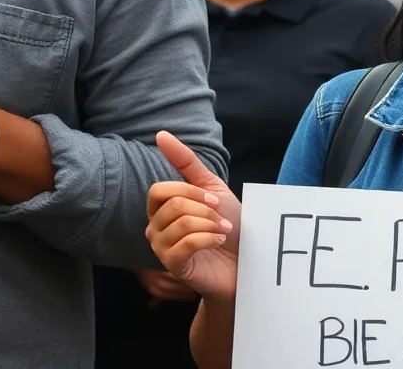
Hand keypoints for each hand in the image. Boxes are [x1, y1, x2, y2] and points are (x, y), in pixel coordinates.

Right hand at [146, 131, 240, 301]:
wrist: (247, 258)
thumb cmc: (229, 222)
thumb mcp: (211, 186)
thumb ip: (185, 162)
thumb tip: (161, 134)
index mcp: (162, 209)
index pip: (158, 190)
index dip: (190, 191)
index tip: (215, 199)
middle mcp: (156, 228)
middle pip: (172, 205)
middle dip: (204, 208)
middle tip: (221, 218)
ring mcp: (162, 249)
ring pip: (180, 224)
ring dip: (210, 224)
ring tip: (222, 231)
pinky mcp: (174, 267)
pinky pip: (185, 244)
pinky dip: (208, 238)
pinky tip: (218, 241)